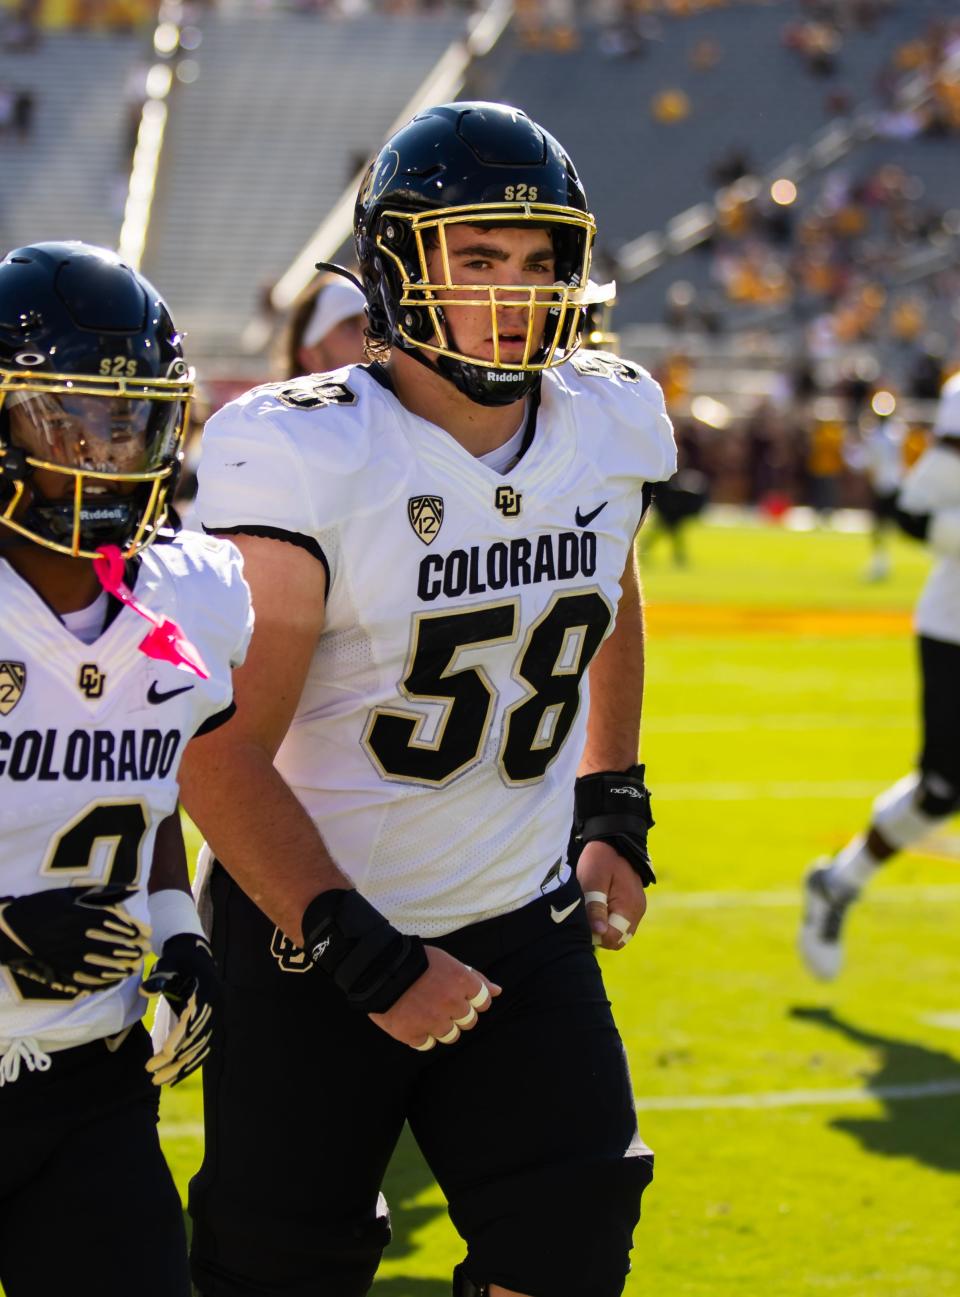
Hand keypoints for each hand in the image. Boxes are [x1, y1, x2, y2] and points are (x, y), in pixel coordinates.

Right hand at [0, 885, 150, 996]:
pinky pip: (87, 980)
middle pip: (113, 946)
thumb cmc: (44, 907)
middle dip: (133, 949)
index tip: (147, 933)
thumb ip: (105, 891)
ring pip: (103, 965)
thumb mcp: (73, 893)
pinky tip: (115, 979)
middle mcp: (77, 938)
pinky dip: (104, 981)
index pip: (116, 924)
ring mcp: (69, 957)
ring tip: (135, 966)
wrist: (12, 929)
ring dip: (122, 967)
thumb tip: (134, 888)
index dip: (134, 929)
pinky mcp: (61, 971)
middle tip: (145, 950)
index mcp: (81, 916)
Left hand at [141, 933, 220, 1085]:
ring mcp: (215, 1017)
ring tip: (159, 1081)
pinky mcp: (211, 1023)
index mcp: (205, 993)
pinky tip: (174, 1075)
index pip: (191, 1022)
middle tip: (152, 1076)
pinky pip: (202, 1047)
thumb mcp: (168, 965)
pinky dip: (189, 1062)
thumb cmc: (178, 961)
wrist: (195, 957)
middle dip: (175, 1061)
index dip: (176, 1041)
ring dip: (180, 1066)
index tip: (159, 1056)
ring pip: (200, 1049)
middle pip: (196, 1041)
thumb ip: (158, 978)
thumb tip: (144, 990)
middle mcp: (214, 1008)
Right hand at [368, 946, 500, 1050]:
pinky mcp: (414, 1035)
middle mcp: (451, 1003)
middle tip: (440, 1004)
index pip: (483, 1002)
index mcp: (462, 982)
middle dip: (459, 1014)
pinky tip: (413, 1020)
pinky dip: (422, 1035)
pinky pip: (427, 1044)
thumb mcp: (449, 962)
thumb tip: (498, 991)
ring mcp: (433, 1021)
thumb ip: (475, 978)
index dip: (473, 1001)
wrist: (379, 967)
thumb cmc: (417, 961)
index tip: (461, 998)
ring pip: (451, 1036)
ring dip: (442, 1027)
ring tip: (426, 1013)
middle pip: (469, 1021)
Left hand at [577, 840, 647, 951]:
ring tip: (590, 909)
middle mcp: (637, 912)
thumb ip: (596, 907)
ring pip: (618, 933)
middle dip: (599, 933)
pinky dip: (608, 920)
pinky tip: (596, 905)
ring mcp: (636, 909)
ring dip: (603, 927)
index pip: (613, 938)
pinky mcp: (632, 905)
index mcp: (629, 907)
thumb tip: (599, 932)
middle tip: (585, 915)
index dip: (595, 934)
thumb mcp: (593, 881)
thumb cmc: (601, 859)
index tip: (583, 920)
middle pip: (617, 940)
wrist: (614, 840)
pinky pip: (620, 922)